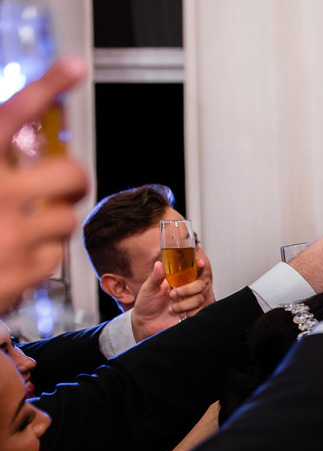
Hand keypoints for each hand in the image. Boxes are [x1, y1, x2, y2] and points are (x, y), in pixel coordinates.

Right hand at [0, 57, 88, 310]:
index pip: (11, 116)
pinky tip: (10, 259)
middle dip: (72, 178)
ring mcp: (13, 238)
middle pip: (70, 174)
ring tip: (16, 229)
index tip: (75, 68)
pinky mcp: (26, 273)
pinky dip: (38, 256)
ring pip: (67, 218)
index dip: (46, 88)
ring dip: (50, 222)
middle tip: (62, 184)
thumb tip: (20, 143)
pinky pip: (55, 257)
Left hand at [130, 260, 214, 339]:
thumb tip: (159, 263)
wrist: (146, 324)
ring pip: (200, 298)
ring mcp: (191, 302)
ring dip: (185, 304)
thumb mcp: (148, 288)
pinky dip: (190, 313)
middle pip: (200, 284)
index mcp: (178, 280)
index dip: (200, 266)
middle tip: (173, 294)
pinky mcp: (193, 314)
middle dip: (188, 289)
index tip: (200, 263)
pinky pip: (200, 311)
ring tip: (171, 309)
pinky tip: (179, 315)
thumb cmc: (147, 304)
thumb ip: (155, 277)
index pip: (194, 270)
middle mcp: (187, 290)